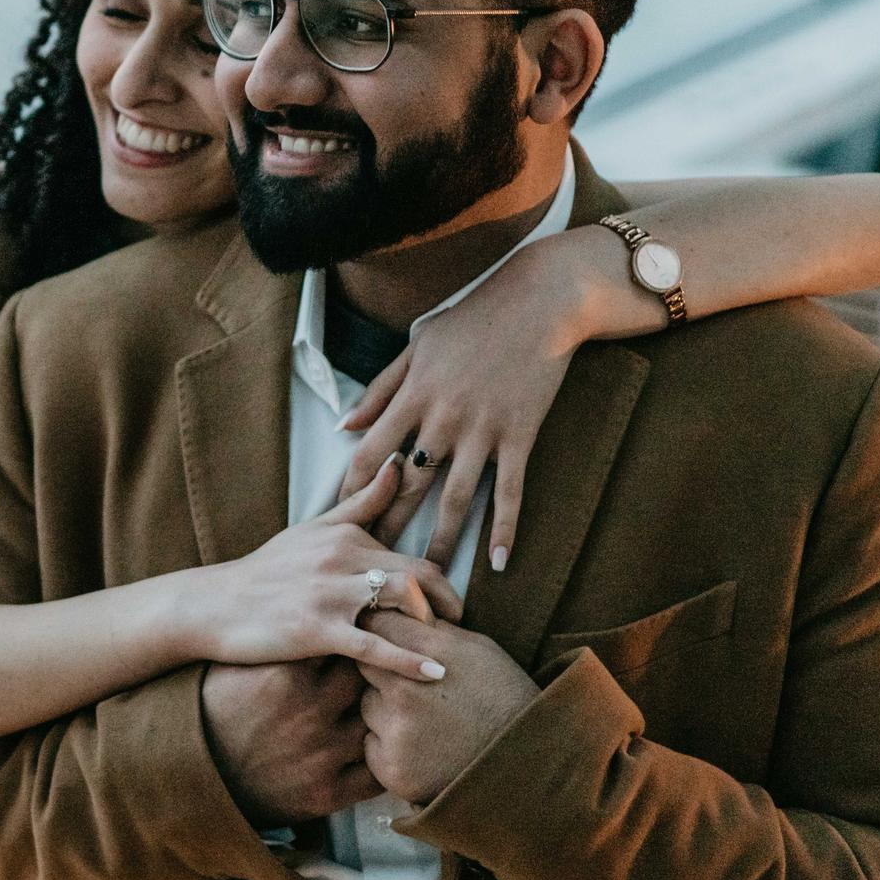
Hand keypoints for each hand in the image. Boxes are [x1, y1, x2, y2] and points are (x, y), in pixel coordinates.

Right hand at [165, 458, 463, 682]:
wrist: (213, 605)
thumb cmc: (264, 572)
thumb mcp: (313, 530)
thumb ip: (361, 501)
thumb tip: (400, 461)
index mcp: (346, 537)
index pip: (416, 558)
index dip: (444, 585)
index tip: (453, 607)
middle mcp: (342, 559)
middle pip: (419, 576)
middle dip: (450, 604)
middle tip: (462, 629)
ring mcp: (330, 594)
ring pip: (403, 600)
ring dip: (436, 627)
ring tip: (454, 651)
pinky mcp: (317, 629)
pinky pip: (375, 647)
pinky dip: (410, 662)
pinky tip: (436, 676)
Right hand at [203, 658, 381, 825]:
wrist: (192, 772)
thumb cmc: (216, 709)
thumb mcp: (241, 665)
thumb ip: (285, 642)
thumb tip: (321, 617)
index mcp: (286, 674)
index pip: (346, 644)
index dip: (354, 642)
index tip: (356, 643)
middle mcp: (309, 712)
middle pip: (369, 680)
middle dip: (372, 675)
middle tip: (373, 673)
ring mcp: (321, 754)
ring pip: (378, 724)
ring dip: (379, 718)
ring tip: (375, 710)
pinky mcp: (327, 793)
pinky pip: (376, 775)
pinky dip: (381, 762)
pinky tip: (375, 750)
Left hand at [335, 236, 588, 570]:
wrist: (540, 300)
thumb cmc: (474, 317)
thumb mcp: (417, 345)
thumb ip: (380, 389)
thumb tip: (344, 425)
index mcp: (412, 395)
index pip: (370, 455)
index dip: (351, 492)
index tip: (338, 522)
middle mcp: (442, 418)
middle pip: (406, 487)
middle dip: (386, 529)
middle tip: (372, 566)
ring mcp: (483, 430)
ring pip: (455, 499)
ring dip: (441, 542)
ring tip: (429, 579)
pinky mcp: (520, 435)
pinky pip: (511, 491)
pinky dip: (505, 529)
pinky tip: (500, 564)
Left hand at [353, 611, 541, 804]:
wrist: (526, 764)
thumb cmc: (504, 698)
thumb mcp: (479, 650)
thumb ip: (434, 630)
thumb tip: (402, 607)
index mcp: (429, 654)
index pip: (376, 623)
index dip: (382, 630)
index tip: (388, 639)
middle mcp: (405, 689)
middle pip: (363, 664)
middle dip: (382, 671)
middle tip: (413, 687)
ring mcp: (396, 730)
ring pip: (367, 706)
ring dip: (384, 710)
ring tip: (426, 722)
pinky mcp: (390, 766)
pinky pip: (370, 745)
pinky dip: (389, 746)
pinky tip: (422, 749)